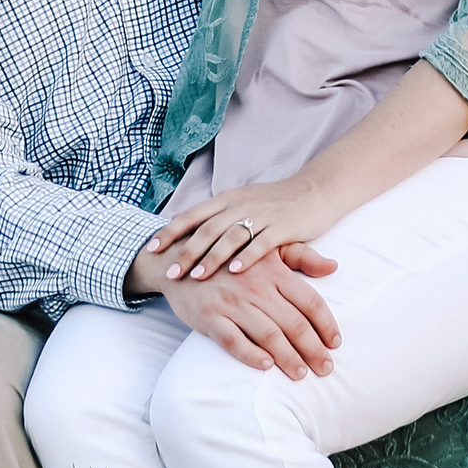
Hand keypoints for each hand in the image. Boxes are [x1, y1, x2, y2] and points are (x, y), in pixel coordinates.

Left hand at [143, 174, 349, 280]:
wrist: (316, 191)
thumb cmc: (276, 203)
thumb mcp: (241, 204)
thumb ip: (216, 216)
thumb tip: (182, 226)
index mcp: (227, 199)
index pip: (192, 215)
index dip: (171, 232)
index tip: (151, 249)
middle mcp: (240, 205)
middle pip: (207, 229)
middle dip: (186, 251)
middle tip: (170, 273)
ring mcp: (262, 215)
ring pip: (231, 236)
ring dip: (212, 257)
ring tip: (197, 276)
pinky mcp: (283, 226)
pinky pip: (262, 243)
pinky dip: (247, 257)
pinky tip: (235, 272)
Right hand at [161, 254, 342, 379]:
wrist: (180, 258)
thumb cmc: (231, 256)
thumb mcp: (268, 248)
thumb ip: (302, 257)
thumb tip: (334, 266)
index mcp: (274, 270)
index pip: (310, 301)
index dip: (327, 325)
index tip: (336, 343)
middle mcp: (256, 286)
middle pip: (294, 323)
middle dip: (313, 349)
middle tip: (326, 368)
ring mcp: (231, 303)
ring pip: (268, 335)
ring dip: (288, 358)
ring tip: (301, 374)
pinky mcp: (209, 317)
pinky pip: (233, 341)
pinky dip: (251, 355)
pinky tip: (266, 367)